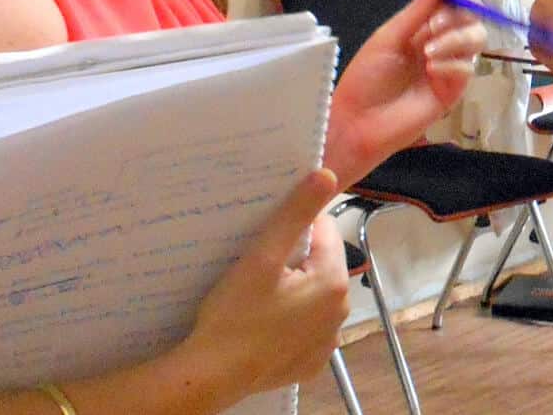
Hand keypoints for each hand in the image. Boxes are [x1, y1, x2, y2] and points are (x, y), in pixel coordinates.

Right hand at [181, 169, 351, 401]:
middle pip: (321, 264)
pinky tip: (264, 322)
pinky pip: (306, 327)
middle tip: (257, 266)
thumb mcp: (262, 257)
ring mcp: (327, 341)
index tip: (266, 236)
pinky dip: (290, 321)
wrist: (211, 376)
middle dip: (295, 258)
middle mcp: (341, 312)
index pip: (325, 232)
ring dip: (293, 289)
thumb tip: (327, 175)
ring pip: (313, 295)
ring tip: (257, 294)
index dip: (296, 227)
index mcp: (334, 281)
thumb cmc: (235, 315)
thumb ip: (296, 213)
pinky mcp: (311, 363)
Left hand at [323, 0, 484, 181]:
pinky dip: (452, 63)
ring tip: (429, 51)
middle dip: (456, 16)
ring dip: (456, 38)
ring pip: (476, 39)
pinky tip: (432, 69)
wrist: (359, 121)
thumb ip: (416, 12)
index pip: (447, 0)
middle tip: (433, 27)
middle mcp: (439, 42)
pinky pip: (467, 68)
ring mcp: (448, 66)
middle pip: (469, 17)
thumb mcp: (388, 38)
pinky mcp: (453, 90)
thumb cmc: (366, 78)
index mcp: (421, 27)